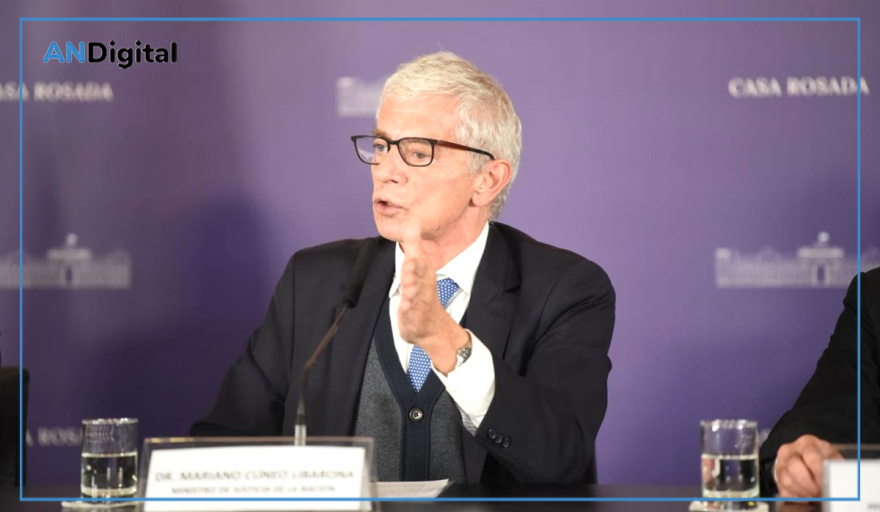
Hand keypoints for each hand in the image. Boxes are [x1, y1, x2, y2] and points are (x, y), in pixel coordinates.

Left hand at [398, 218, 468, 372]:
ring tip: (408, 285)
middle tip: (410, 263)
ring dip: (412, 289)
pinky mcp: (413, 316)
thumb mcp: (417, 266)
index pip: (420, 259)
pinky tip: (404, 307)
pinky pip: (410, 312)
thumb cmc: (422, 292)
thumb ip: (414, 245)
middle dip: (414, 269)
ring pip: (416, 293)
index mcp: (423, 273)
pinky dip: (408, 309)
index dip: (416, 251)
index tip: (412, 242)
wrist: (431, 326)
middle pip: (419, 275)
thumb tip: (412, 222)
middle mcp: (423, 286)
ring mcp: (419, 301)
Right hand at [775, 434, 843, 497]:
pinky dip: (797, 498)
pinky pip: (784, 491)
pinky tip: (806, 497)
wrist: (807, 461)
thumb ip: (834, 465)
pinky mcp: (777, 478)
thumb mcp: (832, 457)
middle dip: (809, 484)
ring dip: (803, 492)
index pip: (810, 455)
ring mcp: (781, 463)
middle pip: (794, 466)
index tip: (826, 483)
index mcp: (806, 443)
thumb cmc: (822, 459)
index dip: (818, 471)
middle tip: (820, 492)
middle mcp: (789, 450)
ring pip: (787, 480)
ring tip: (815, 496)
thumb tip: (835, 476)